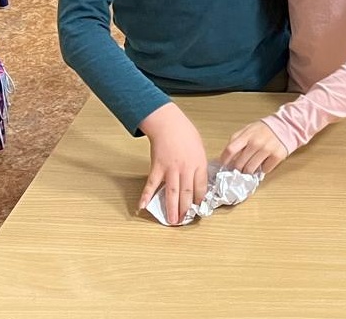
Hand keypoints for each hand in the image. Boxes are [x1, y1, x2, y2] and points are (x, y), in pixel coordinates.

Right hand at [137, 102, 207, 225]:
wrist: (169, 124)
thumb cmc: (186, 133)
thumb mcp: (200, 148)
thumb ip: (199, 165)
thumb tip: (199, 180)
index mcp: (199, 163)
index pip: (202, 186)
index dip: (200, 199)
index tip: (199, 209)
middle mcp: (186, 168)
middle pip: (187, 192)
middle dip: (186, 209)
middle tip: (184, 221)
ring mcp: (171, 168)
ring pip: (172, 192)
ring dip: (171, 208)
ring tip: (171, 221)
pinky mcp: (157, 167)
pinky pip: (152, 184)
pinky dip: (146, 196)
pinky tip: (143, 206)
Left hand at [220, 120, 288, 174]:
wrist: (287, 125)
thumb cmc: (265, 129)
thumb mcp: (249, 129)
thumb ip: (237, 139)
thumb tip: (227, 156)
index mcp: (247, 135)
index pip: (230, 150)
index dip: (224, 160)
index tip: (224, 165)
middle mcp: (256, 142)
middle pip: (239, 163)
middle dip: (237, 168)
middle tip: (239, 168)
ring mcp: (267, 149)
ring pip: (250, 169)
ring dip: (248, 171)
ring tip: (250, 168)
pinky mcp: (277, 156)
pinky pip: (265, 170)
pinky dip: (263, 169)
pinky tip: (264, 163)